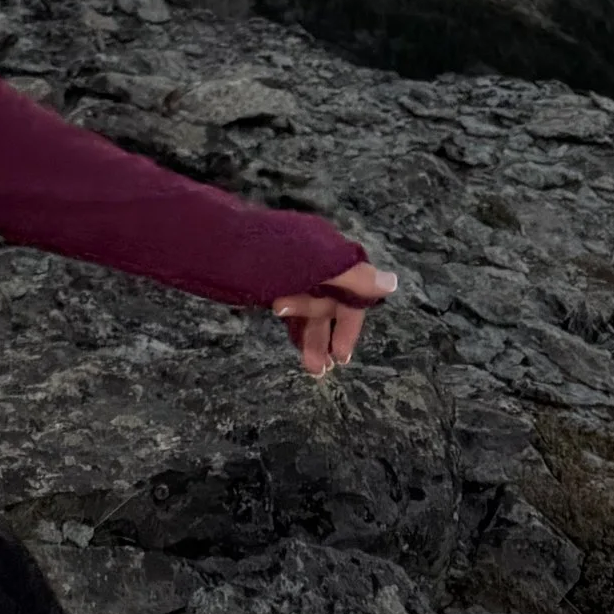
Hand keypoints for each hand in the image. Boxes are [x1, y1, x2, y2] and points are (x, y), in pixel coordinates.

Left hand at [271, 260, 396, 376]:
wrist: (221, 243)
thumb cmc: (270, 255)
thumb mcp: (316, 266)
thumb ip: (354, 276)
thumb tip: (392, 283)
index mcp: (328, 253)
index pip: (352, 293)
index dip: (349, 325)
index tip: (342, 355)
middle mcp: (314, 260)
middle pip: (330, 303)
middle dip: (325, 336)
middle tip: (319, 370)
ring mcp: (292, 269)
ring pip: (310, 308)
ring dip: (311, 337)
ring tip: (311, 368)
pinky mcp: (271, 277)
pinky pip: (291, 305)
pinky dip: (295, 326)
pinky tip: (295, 343)